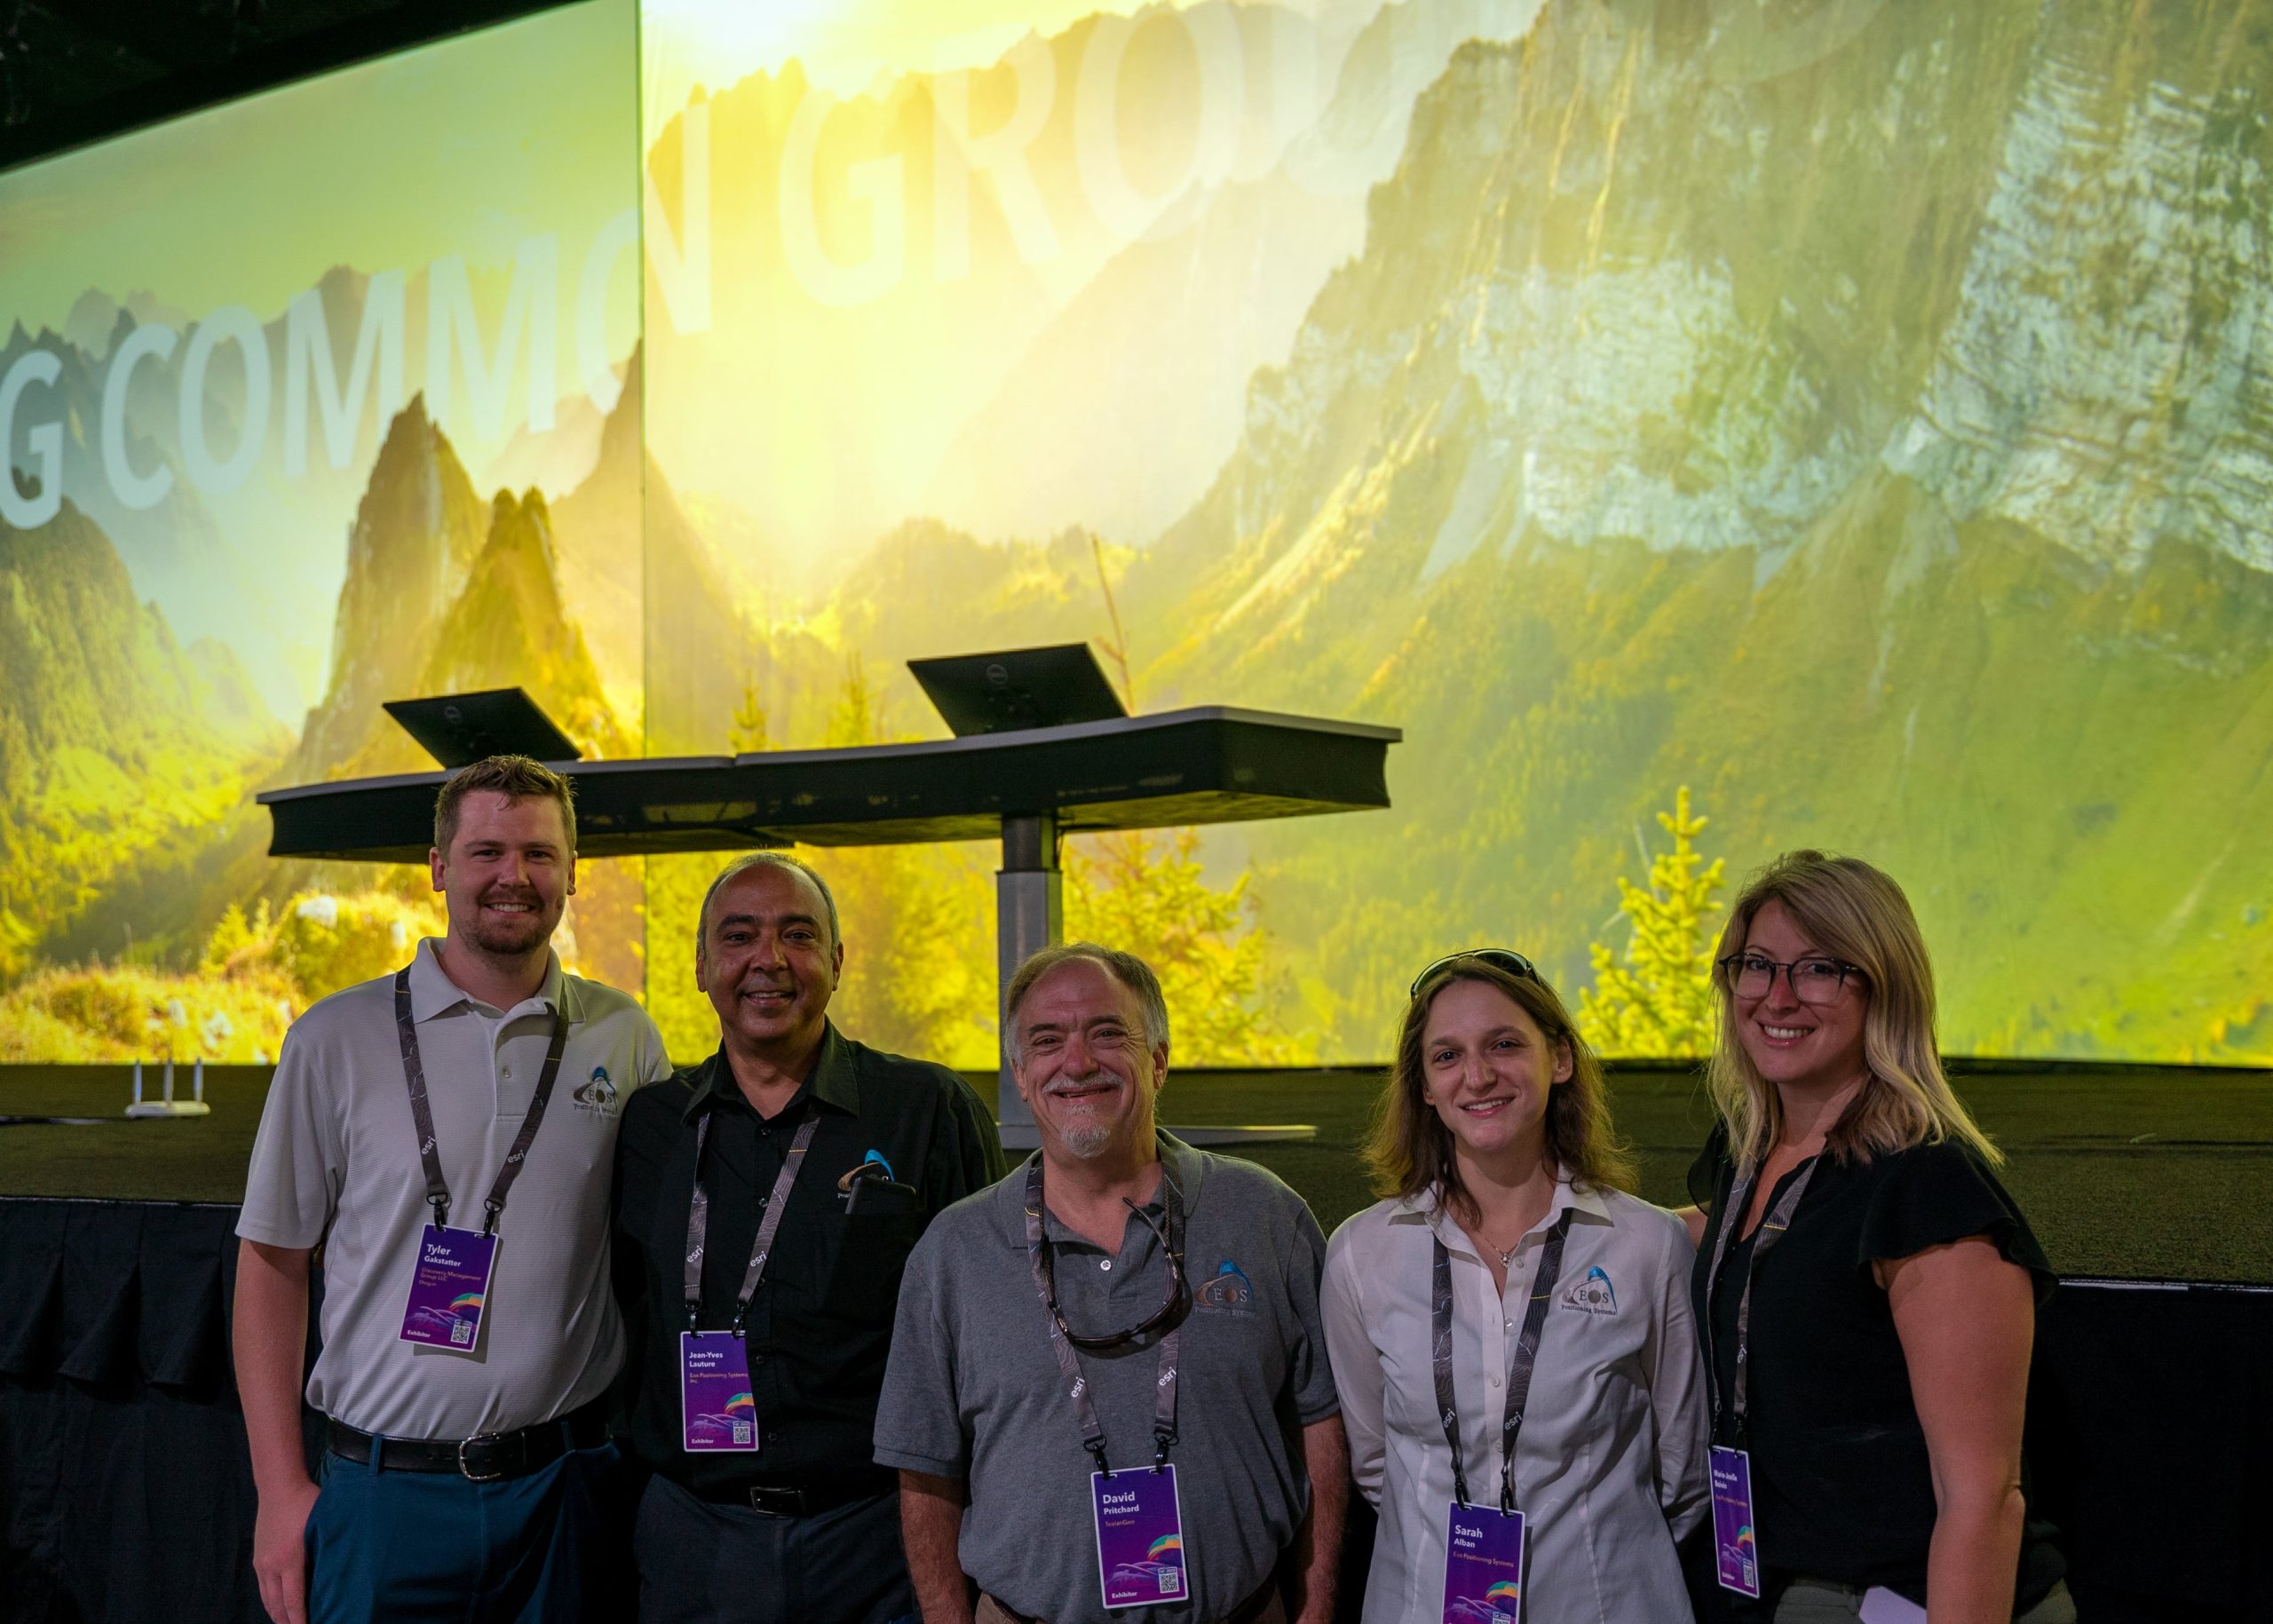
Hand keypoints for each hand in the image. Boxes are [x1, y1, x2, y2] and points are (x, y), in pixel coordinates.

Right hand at [252, 1473, 319, 1623]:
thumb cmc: (307, 1502)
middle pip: (277, 1606)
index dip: (301, 1620)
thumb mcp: (322, 1525)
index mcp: (289, 1560)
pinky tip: (280, 1606)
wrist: (279, 1487)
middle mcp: (271, 1566)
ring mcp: (262, 1563)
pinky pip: (263, 1588)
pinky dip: (271, 1601)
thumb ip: (326, 1549)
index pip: (294, 1601)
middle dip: (288, 1622)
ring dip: (278, 1615)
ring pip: (267, 1600)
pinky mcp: (258, 1558)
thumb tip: (340, 1569)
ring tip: (290, 1623)